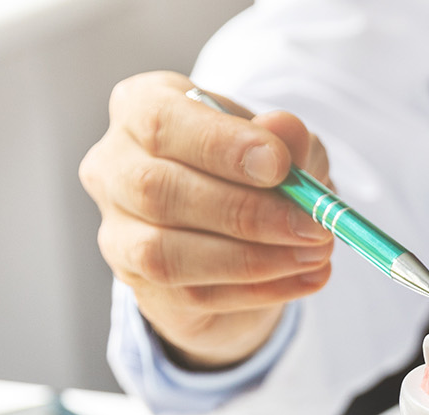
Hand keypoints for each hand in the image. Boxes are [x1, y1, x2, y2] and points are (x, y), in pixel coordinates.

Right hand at [82, 71, 334, 369]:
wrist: (234, 229)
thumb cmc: (251, 169)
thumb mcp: (281, 146)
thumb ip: (285, 138)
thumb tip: (285, 131)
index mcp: (139, 108)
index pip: (161, 122)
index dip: (220, 146)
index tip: (280, 166)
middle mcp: (113, 166)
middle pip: (157, 190)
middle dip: (244, 212)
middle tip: (313, 224)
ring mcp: (116, 229)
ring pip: (165, 252)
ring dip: (252, 259)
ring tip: (315, 253)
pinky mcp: (136, 281)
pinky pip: (191, 293)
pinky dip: (258, 290)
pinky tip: (305, 278)